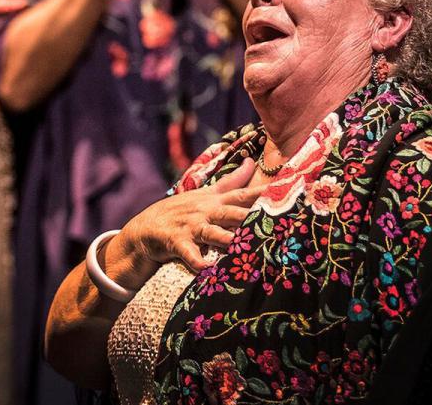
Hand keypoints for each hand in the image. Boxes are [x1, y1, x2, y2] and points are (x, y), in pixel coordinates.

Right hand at [109, 158, 262, 287]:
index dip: (263, 191)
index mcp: (213, 200)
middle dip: (250, 216)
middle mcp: (204, 211)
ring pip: (212, 232)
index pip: (241, 193)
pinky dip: (197, 261)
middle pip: (231, 212)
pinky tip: (206, 269)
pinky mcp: (176, 241)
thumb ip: (231, 181)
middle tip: (273, 221)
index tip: (286, 188)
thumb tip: (251, 162)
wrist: (145, 228)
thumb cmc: (181, 211)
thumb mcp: (205, 194)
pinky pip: (188, 253)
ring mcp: (190, 226)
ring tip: (243, 245)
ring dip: (227, 239)